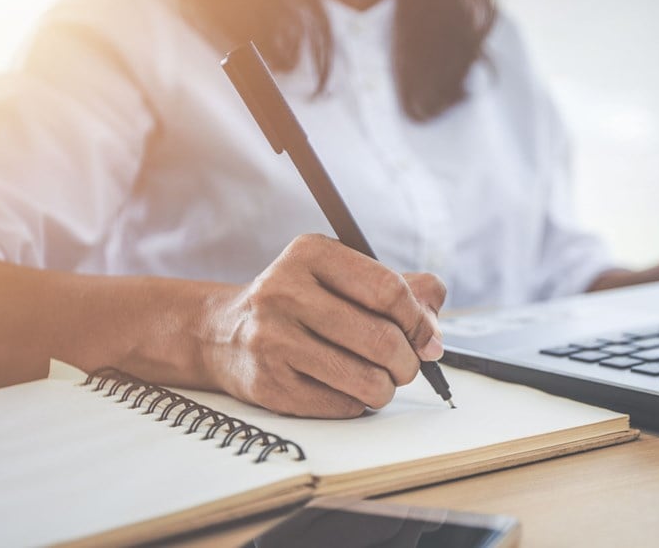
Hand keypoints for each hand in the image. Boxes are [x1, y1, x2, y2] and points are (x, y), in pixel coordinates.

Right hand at [202, 234, 445, 417]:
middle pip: (381, 338)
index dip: (419, 321)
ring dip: (387, 387)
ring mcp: (272, 339)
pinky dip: (357, 402)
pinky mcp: (269, 384)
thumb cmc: (301, 303)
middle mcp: (284, 291)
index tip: (427, 339)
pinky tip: (345, 388)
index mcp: (310, 254)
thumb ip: (400, 290)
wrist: (223, 333)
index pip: (388, 290)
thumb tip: (434, 334)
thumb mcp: (342, 276)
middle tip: (407, 366)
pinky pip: (342, 405)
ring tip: (381, 380)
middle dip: (409, 361)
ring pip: (366, 379)